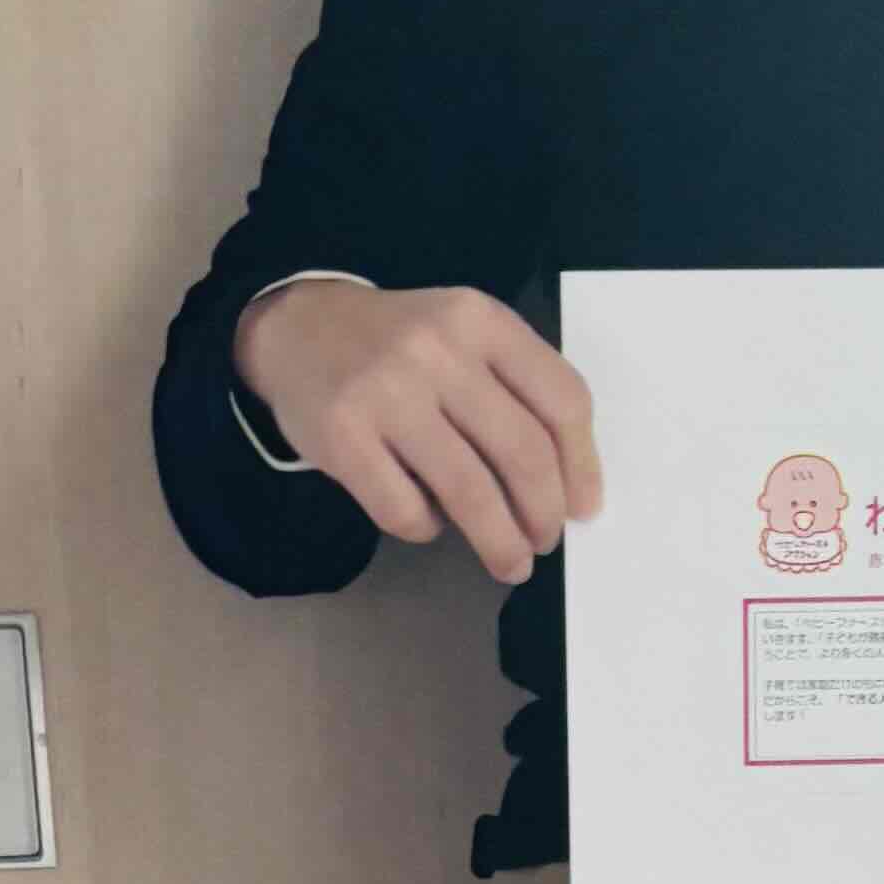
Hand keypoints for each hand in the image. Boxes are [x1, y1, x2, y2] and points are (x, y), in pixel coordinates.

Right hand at [233, 281, 602, 583]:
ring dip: (500, 541)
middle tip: (545, 542)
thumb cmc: (404, 344)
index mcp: (483, 320)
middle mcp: (437, 350)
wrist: (298, 326)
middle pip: (522, 454)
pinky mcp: (340, 435)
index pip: (562, 401)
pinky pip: (404, 509)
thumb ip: (518, 391)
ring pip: (469, 492)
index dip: (583, 466)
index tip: (584, 508)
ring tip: (511, 563)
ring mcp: (385, 392)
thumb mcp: (468, 337)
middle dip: (544, 514)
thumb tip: (567, 489)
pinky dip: (428, 529)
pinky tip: (431, 523)